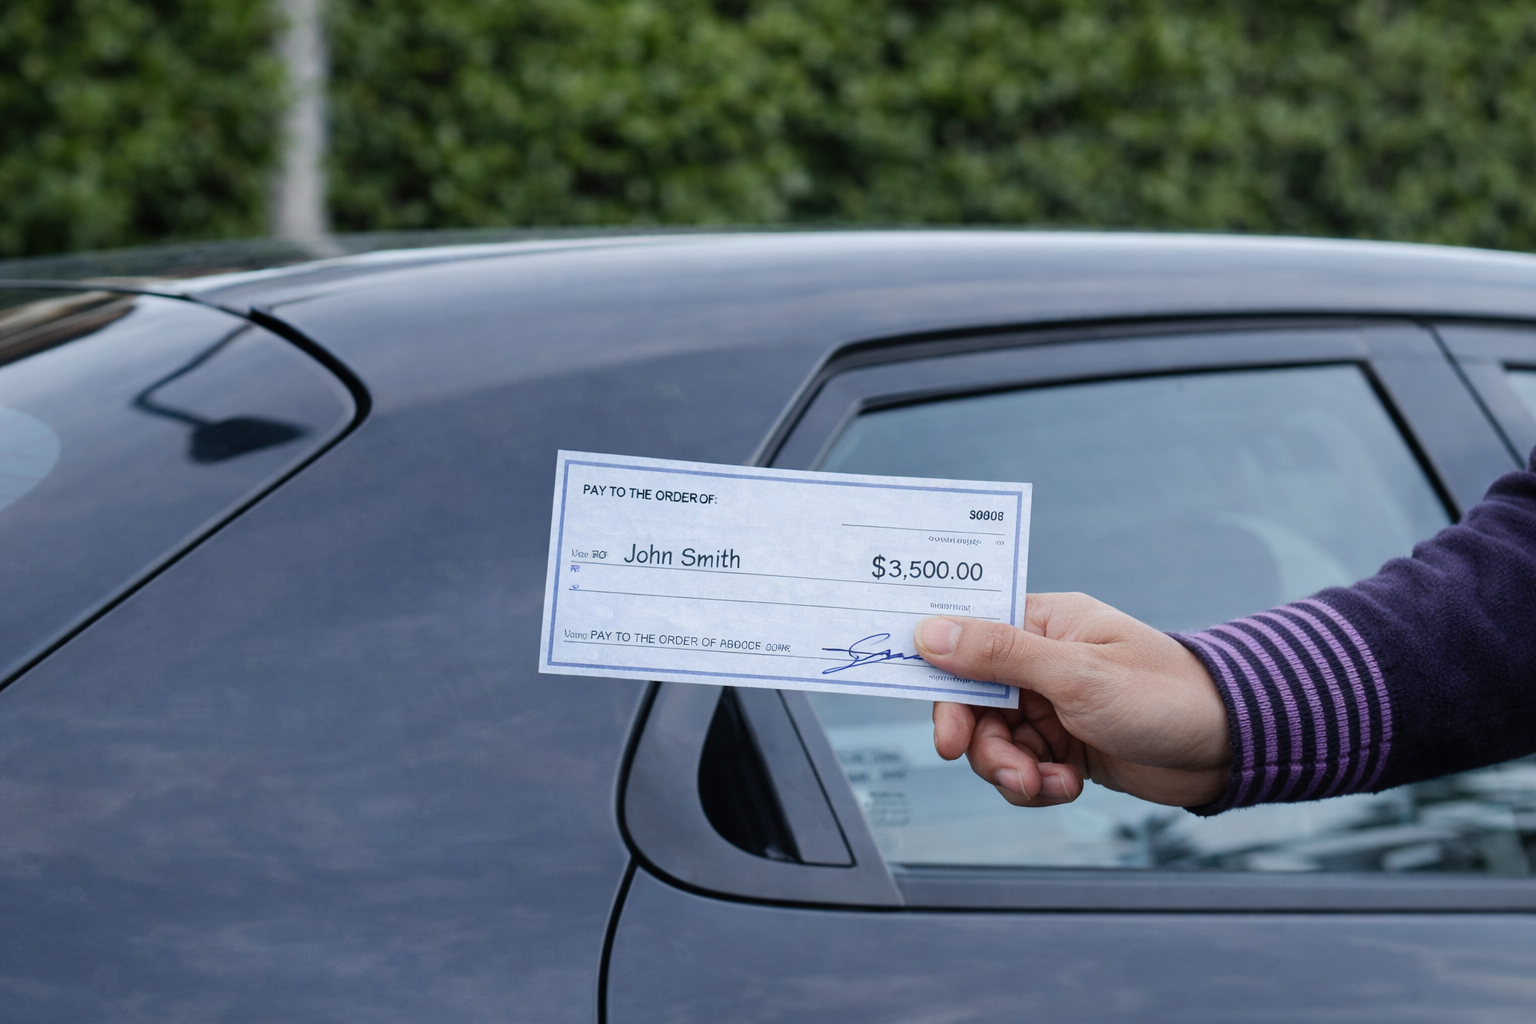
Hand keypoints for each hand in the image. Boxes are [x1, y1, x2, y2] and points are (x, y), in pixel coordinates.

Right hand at [915, 593, 1230, 807]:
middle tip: (1004, 770)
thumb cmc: (1162, 694)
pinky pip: (1024, 765)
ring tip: (1044, 784)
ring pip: (996, 740)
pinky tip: (1067, 786)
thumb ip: (998, 654)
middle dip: (984, 743)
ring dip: (1011, 770)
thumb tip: (928, 631)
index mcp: (1042, 624)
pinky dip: (1036, 783)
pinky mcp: (1067, 743)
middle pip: (975, 701)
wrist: (1229, 746)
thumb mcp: (1075, 674)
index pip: (968, 641)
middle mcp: (1041, 660)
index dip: (946, 683)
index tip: (947, 731)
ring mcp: (1053, 704)